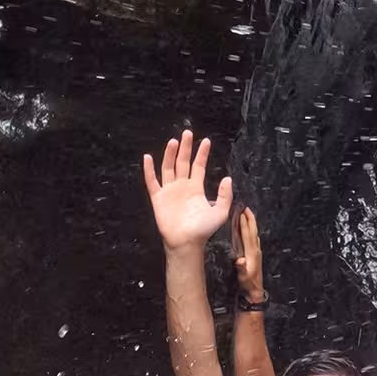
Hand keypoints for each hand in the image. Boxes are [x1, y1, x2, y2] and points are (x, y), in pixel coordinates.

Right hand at [141, 130, 232, 251]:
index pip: (199, 166)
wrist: (187, 242)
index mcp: (196, 188)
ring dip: (170, 155)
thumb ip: (225, 195)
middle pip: (183, 162)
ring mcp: (169, 191)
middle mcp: (182, 186)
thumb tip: (228, 178)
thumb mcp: (220, 212)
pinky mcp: (158, 198)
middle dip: (186, 148)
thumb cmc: (203, 230)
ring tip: (174, 141)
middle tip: (188, 133)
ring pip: (168, 168)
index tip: (206, 141)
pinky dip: (149, 170)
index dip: (202, 154)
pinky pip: (152, 181)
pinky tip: (148, 157)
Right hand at [232, 207, 263, 300]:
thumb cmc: (248, 285)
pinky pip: (253, 239)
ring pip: (254, 234)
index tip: (241, 214)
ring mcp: (256, 253)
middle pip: (253, 231)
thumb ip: (242, 269)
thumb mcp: (244, 278)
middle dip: (250, 219)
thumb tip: (240, 261)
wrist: (256, 292)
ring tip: (247, 215)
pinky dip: (251, 231)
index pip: (247, 236)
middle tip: (246, 208)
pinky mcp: (255, 256)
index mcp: (251, 254)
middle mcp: (255, 251)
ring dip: (251, 223)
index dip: (244, 225)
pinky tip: (249, 231)